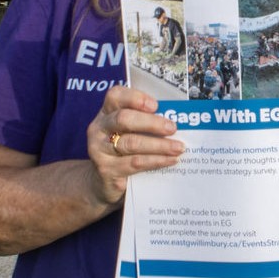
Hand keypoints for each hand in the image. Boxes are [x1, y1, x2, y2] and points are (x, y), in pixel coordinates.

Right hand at [86, 86, 184, 205]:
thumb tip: (178, 119)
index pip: (116, 96)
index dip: (135, 98)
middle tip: (173, 128)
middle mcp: (99, 128)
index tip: (156, 105)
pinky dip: (156, 161)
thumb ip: (147, 122)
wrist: (105, 182)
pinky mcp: (106, 170)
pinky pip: (135, 163)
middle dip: (152, 123)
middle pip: (124, 119)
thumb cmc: (124, 150)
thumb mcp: (131, 132)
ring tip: (178, 147)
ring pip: (131, 143)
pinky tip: (170, 160)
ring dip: (159, 145)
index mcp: (107, 112)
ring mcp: (99, 150)